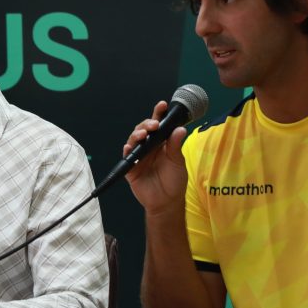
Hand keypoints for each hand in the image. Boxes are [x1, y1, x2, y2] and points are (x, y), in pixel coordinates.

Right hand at [123, 100, 188, 214]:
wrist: (166, 202)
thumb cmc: (174, 181)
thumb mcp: (177, 162)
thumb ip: (176, 146)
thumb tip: (180, 129)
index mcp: (162, 143)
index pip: (160, 125)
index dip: (159, 114)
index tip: (162, 105)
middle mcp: (149, 146)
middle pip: (144, 129)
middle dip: (147, 123)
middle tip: (154, 124)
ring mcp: (139, 156)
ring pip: (134, 139)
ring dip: (137, 134)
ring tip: (143, 134)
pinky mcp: (131, 167)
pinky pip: (126, 156)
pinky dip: (127, 150)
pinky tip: (130, 147)